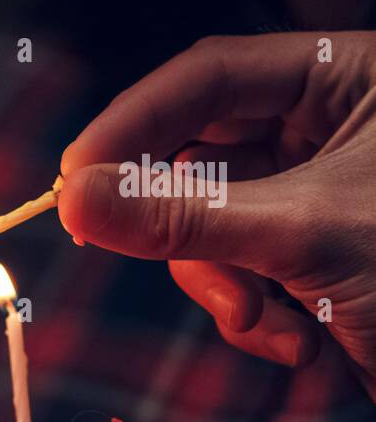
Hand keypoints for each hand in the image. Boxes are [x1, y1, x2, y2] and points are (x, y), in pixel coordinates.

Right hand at [59, 32, 375, 397]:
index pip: (212, 76)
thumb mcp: (306, 237)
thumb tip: (73, 199)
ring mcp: (317, 197)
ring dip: (224, 286)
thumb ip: (182, 216)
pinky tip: (303, 344)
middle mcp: (331, 130)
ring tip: (267, 322)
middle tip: (118, 244)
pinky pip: (237, 272)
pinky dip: (255, 316)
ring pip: (208, 224)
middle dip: (184, 223)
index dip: (134, 122)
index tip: (74, 176)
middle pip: (199, 154)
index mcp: (352, 82)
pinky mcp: (310, 259)